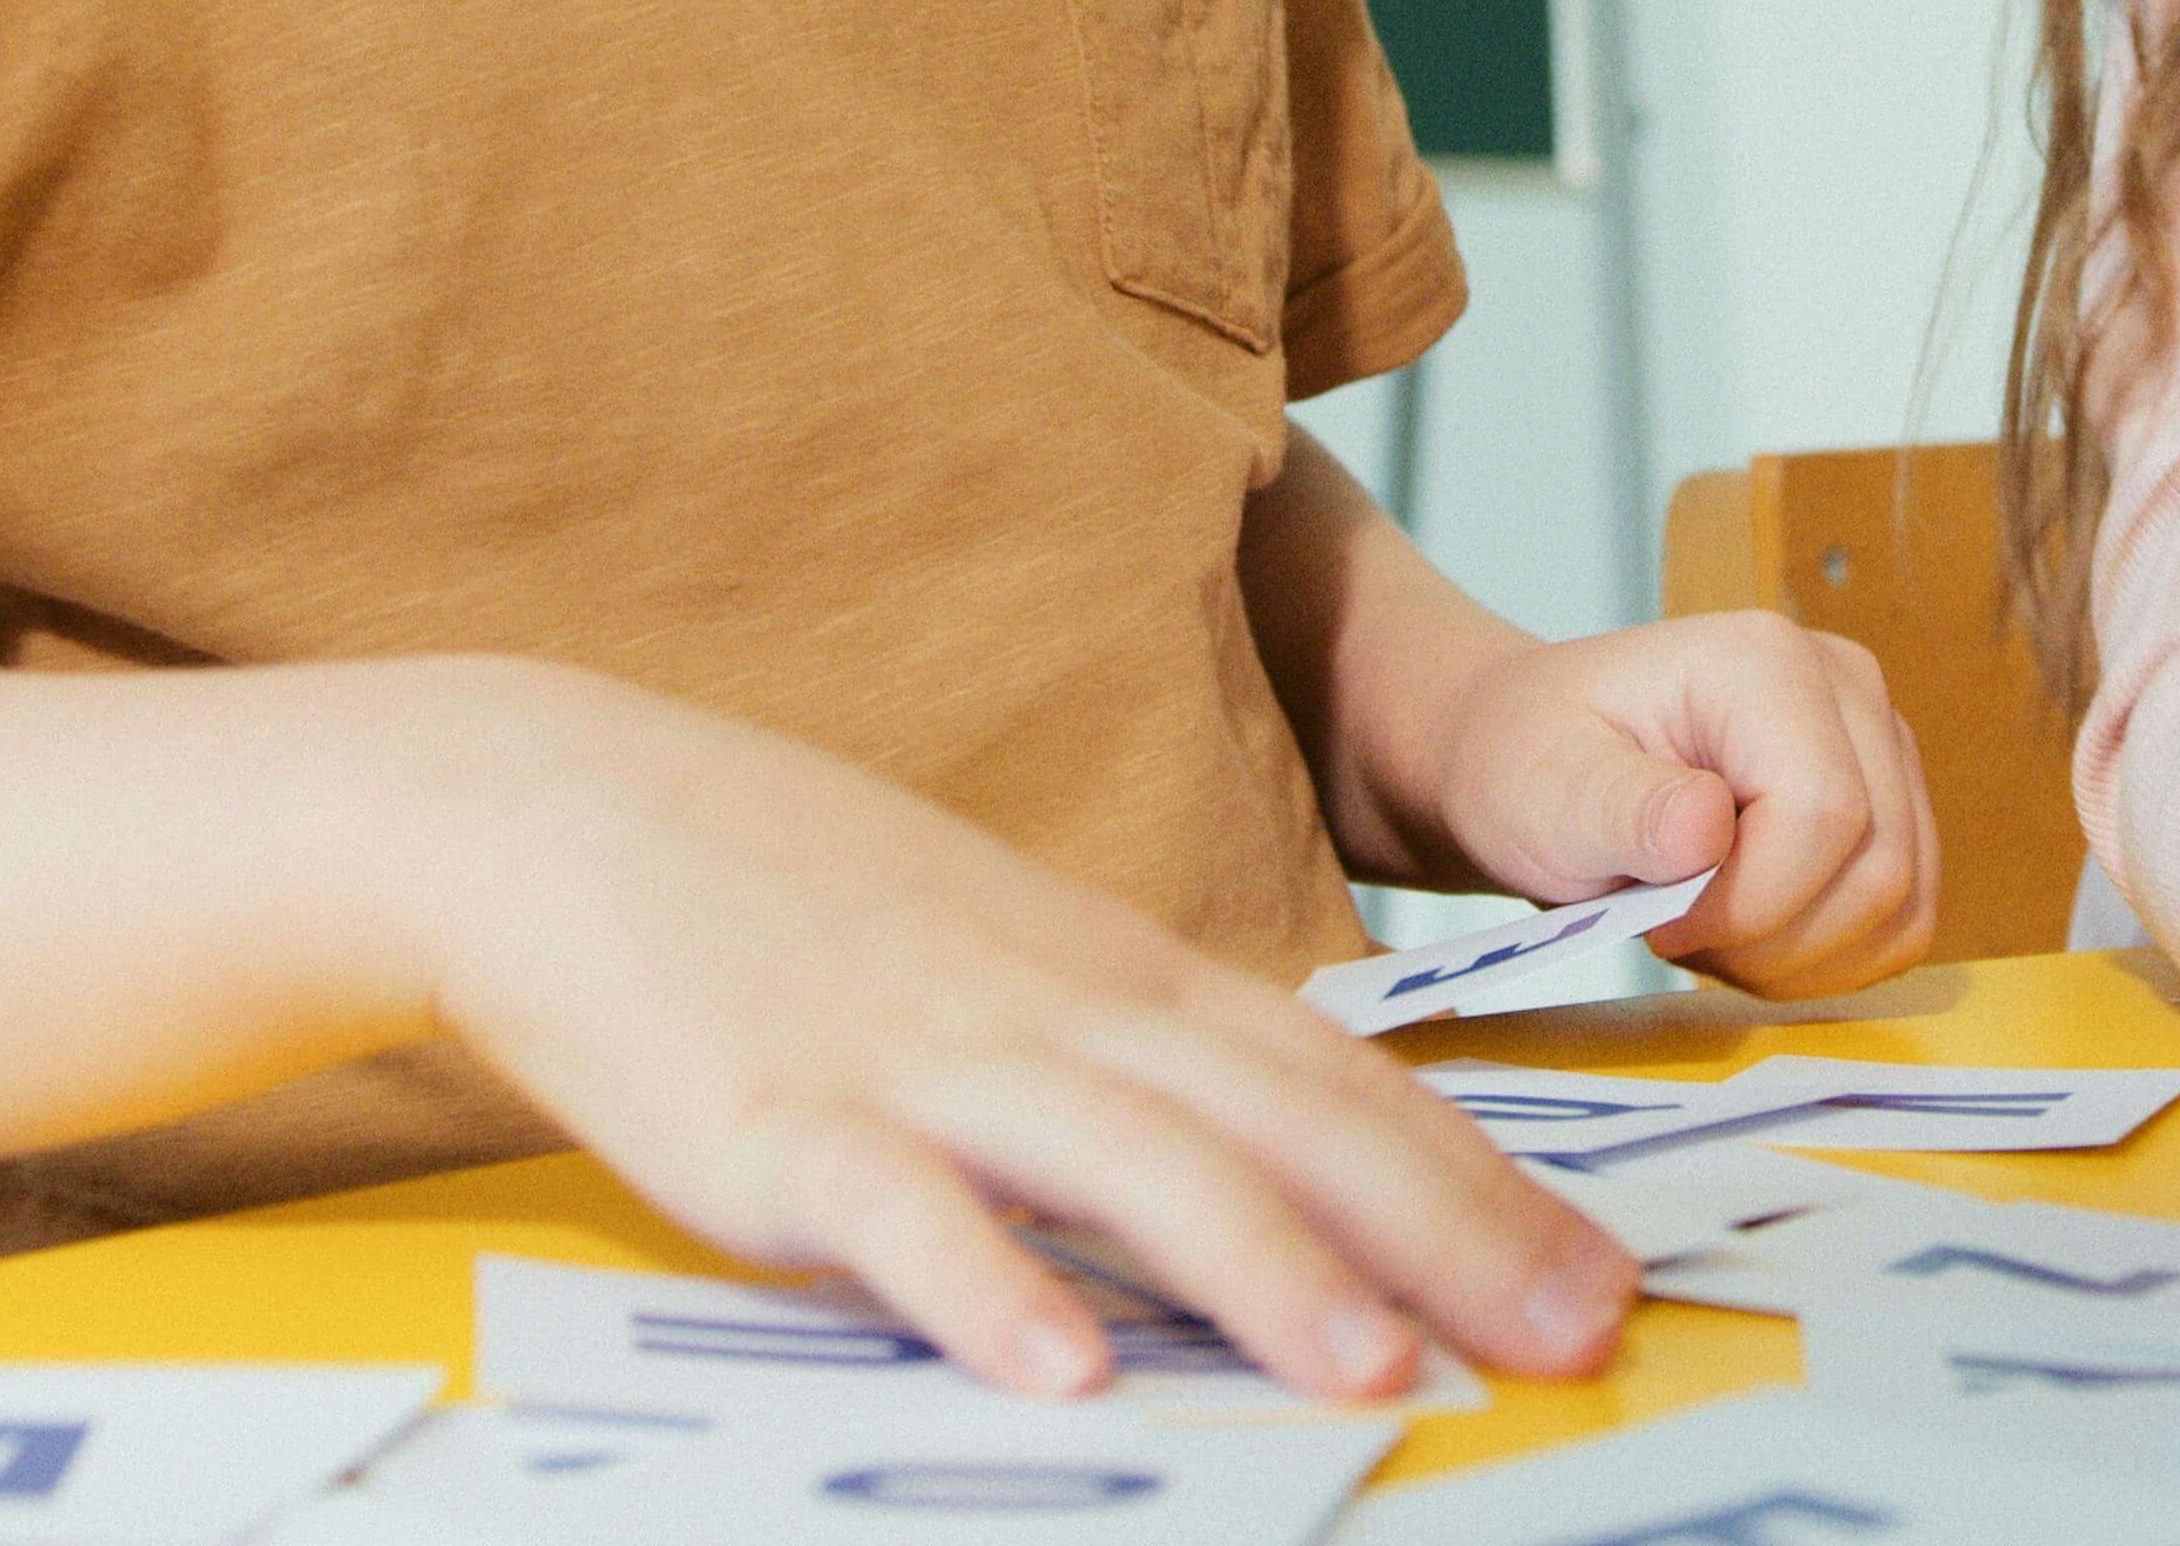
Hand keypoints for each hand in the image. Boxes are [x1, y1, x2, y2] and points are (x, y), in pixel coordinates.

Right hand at [411, 664, 1630, 1406]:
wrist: (576, 807)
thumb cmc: (808, 909)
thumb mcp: (1014, 964)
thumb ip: (1145, 1067)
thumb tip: (1294, 1187)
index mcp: (1123, 976)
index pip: (1344, 1085)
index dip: (1482, 1184)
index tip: (1604, 1280)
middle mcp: (1055, 1009)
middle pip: (1283, 1122)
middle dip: (1444, 1236)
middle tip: (1573, 1338)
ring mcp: (921, 1059)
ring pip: (1125, 1161)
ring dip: (1258, 1269)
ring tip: (1371, 1372)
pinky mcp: (782, 1120)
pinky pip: (901, 1211)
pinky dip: (987, 1286)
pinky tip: (1061, 1370)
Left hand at [1410, 615, 1940, 998]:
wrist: (1531, 758)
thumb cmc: (1530, 764)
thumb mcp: (1543, 789)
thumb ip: (1621, 808)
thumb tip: (1706, 827)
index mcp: (1765, 662)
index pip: (1823, 815)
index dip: (1750, 903)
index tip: (1659, 918)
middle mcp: (1846, 686)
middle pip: (1879, 867)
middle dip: (1773, 940)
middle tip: (1676, 930)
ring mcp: (1880, 743)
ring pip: (1902, 903)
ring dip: (1801, 957)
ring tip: (1707, 929)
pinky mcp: (1892, 801)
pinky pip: (1905, 918)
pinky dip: (1830, 957)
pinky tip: (1750, 934)